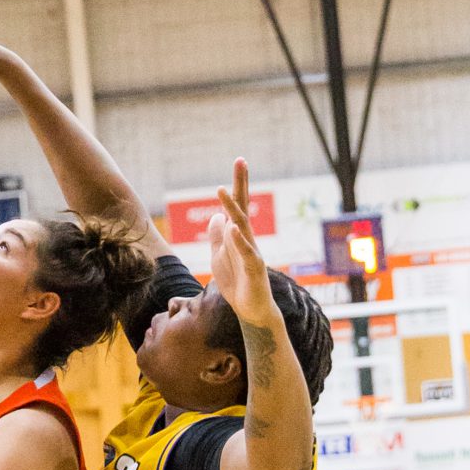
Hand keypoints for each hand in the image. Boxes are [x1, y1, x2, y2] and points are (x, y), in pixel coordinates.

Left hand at [206, 160, 273, 330]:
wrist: (251, 309)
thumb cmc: (237, 282)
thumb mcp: (220, 256)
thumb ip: (217, 236)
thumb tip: (215, 216)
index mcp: (238, 235)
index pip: (238, 205)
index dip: (237, 184)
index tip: (240, 160)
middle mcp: (247, 239)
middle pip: (243, 208)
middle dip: (241, 185)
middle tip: (241, 160)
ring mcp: (252, 253)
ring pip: (242, 227)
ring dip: (233, 209)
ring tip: (222, 191)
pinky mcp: (254, 269)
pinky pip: (247, 253)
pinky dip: (239, 241)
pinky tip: (232, 228)